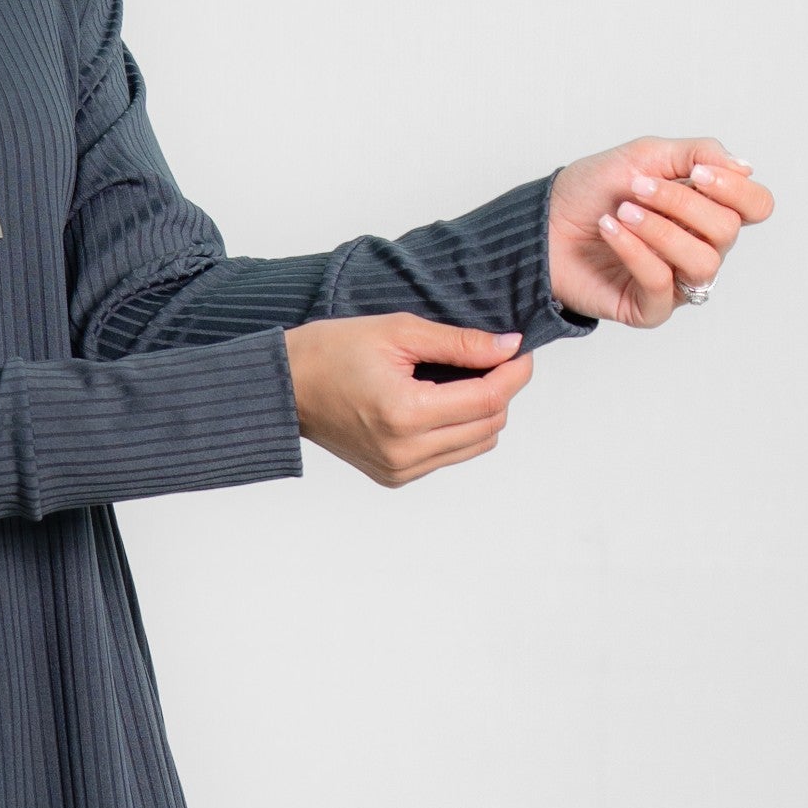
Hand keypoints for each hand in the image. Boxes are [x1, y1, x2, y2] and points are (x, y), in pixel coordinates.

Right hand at [284, 315, 535, 489]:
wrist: (286, 387)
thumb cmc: (331, 352)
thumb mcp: (398, 331)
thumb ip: (458, 342)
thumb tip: (507, 347)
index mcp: (405, 414)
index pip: (488, 400)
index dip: (515, 373)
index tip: (521, 349)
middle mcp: (406, 452)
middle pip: (489, 425)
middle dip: (502, 389)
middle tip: (495, 357)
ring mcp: (400, 470)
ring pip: (477, 444)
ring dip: (483, 411)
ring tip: (467, 378)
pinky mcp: (395, 477)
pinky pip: (450, 455)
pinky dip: (459, 428)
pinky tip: (441, 401)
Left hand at [549, 140, 775, 325]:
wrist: (543, 223)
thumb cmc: (592, 191)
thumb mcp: (646, 157)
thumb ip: (698, 154)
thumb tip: (746, 167)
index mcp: (707, 210)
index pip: (756, 206)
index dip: (736, 189)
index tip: (698, 172)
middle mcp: (700, 246)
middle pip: (727, 230)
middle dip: (681, 203)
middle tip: (638, 188)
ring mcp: (678, 280)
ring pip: (702, 261)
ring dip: (659, 229)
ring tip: (623, 211)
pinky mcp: (650, 308)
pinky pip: (662, 284)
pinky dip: (635, 251)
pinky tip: (610, 230)